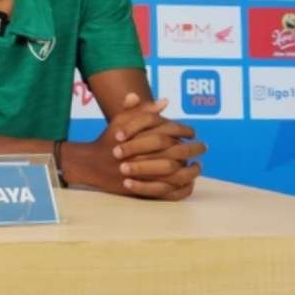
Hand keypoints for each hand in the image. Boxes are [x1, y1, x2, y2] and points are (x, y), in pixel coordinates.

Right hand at [66, 94, 203, 199]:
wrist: (91, 164)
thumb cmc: (108, 140)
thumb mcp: (121, 121)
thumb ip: (142, 110)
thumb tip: (165, 101)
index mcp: (139, 138)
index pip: (170, 131)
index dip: (185, 131)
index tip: (193, 133)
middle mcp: (142, 156)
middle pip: (176, 152)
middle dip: (193, 149)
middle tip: (203, 147)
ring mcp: (142, 176)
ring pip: (176, 174)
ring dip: (191, 170)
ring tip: (198, 166)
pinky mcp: (142, 191)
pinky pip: (169, 192)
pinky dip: (182, 188)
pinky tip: (189, 181)